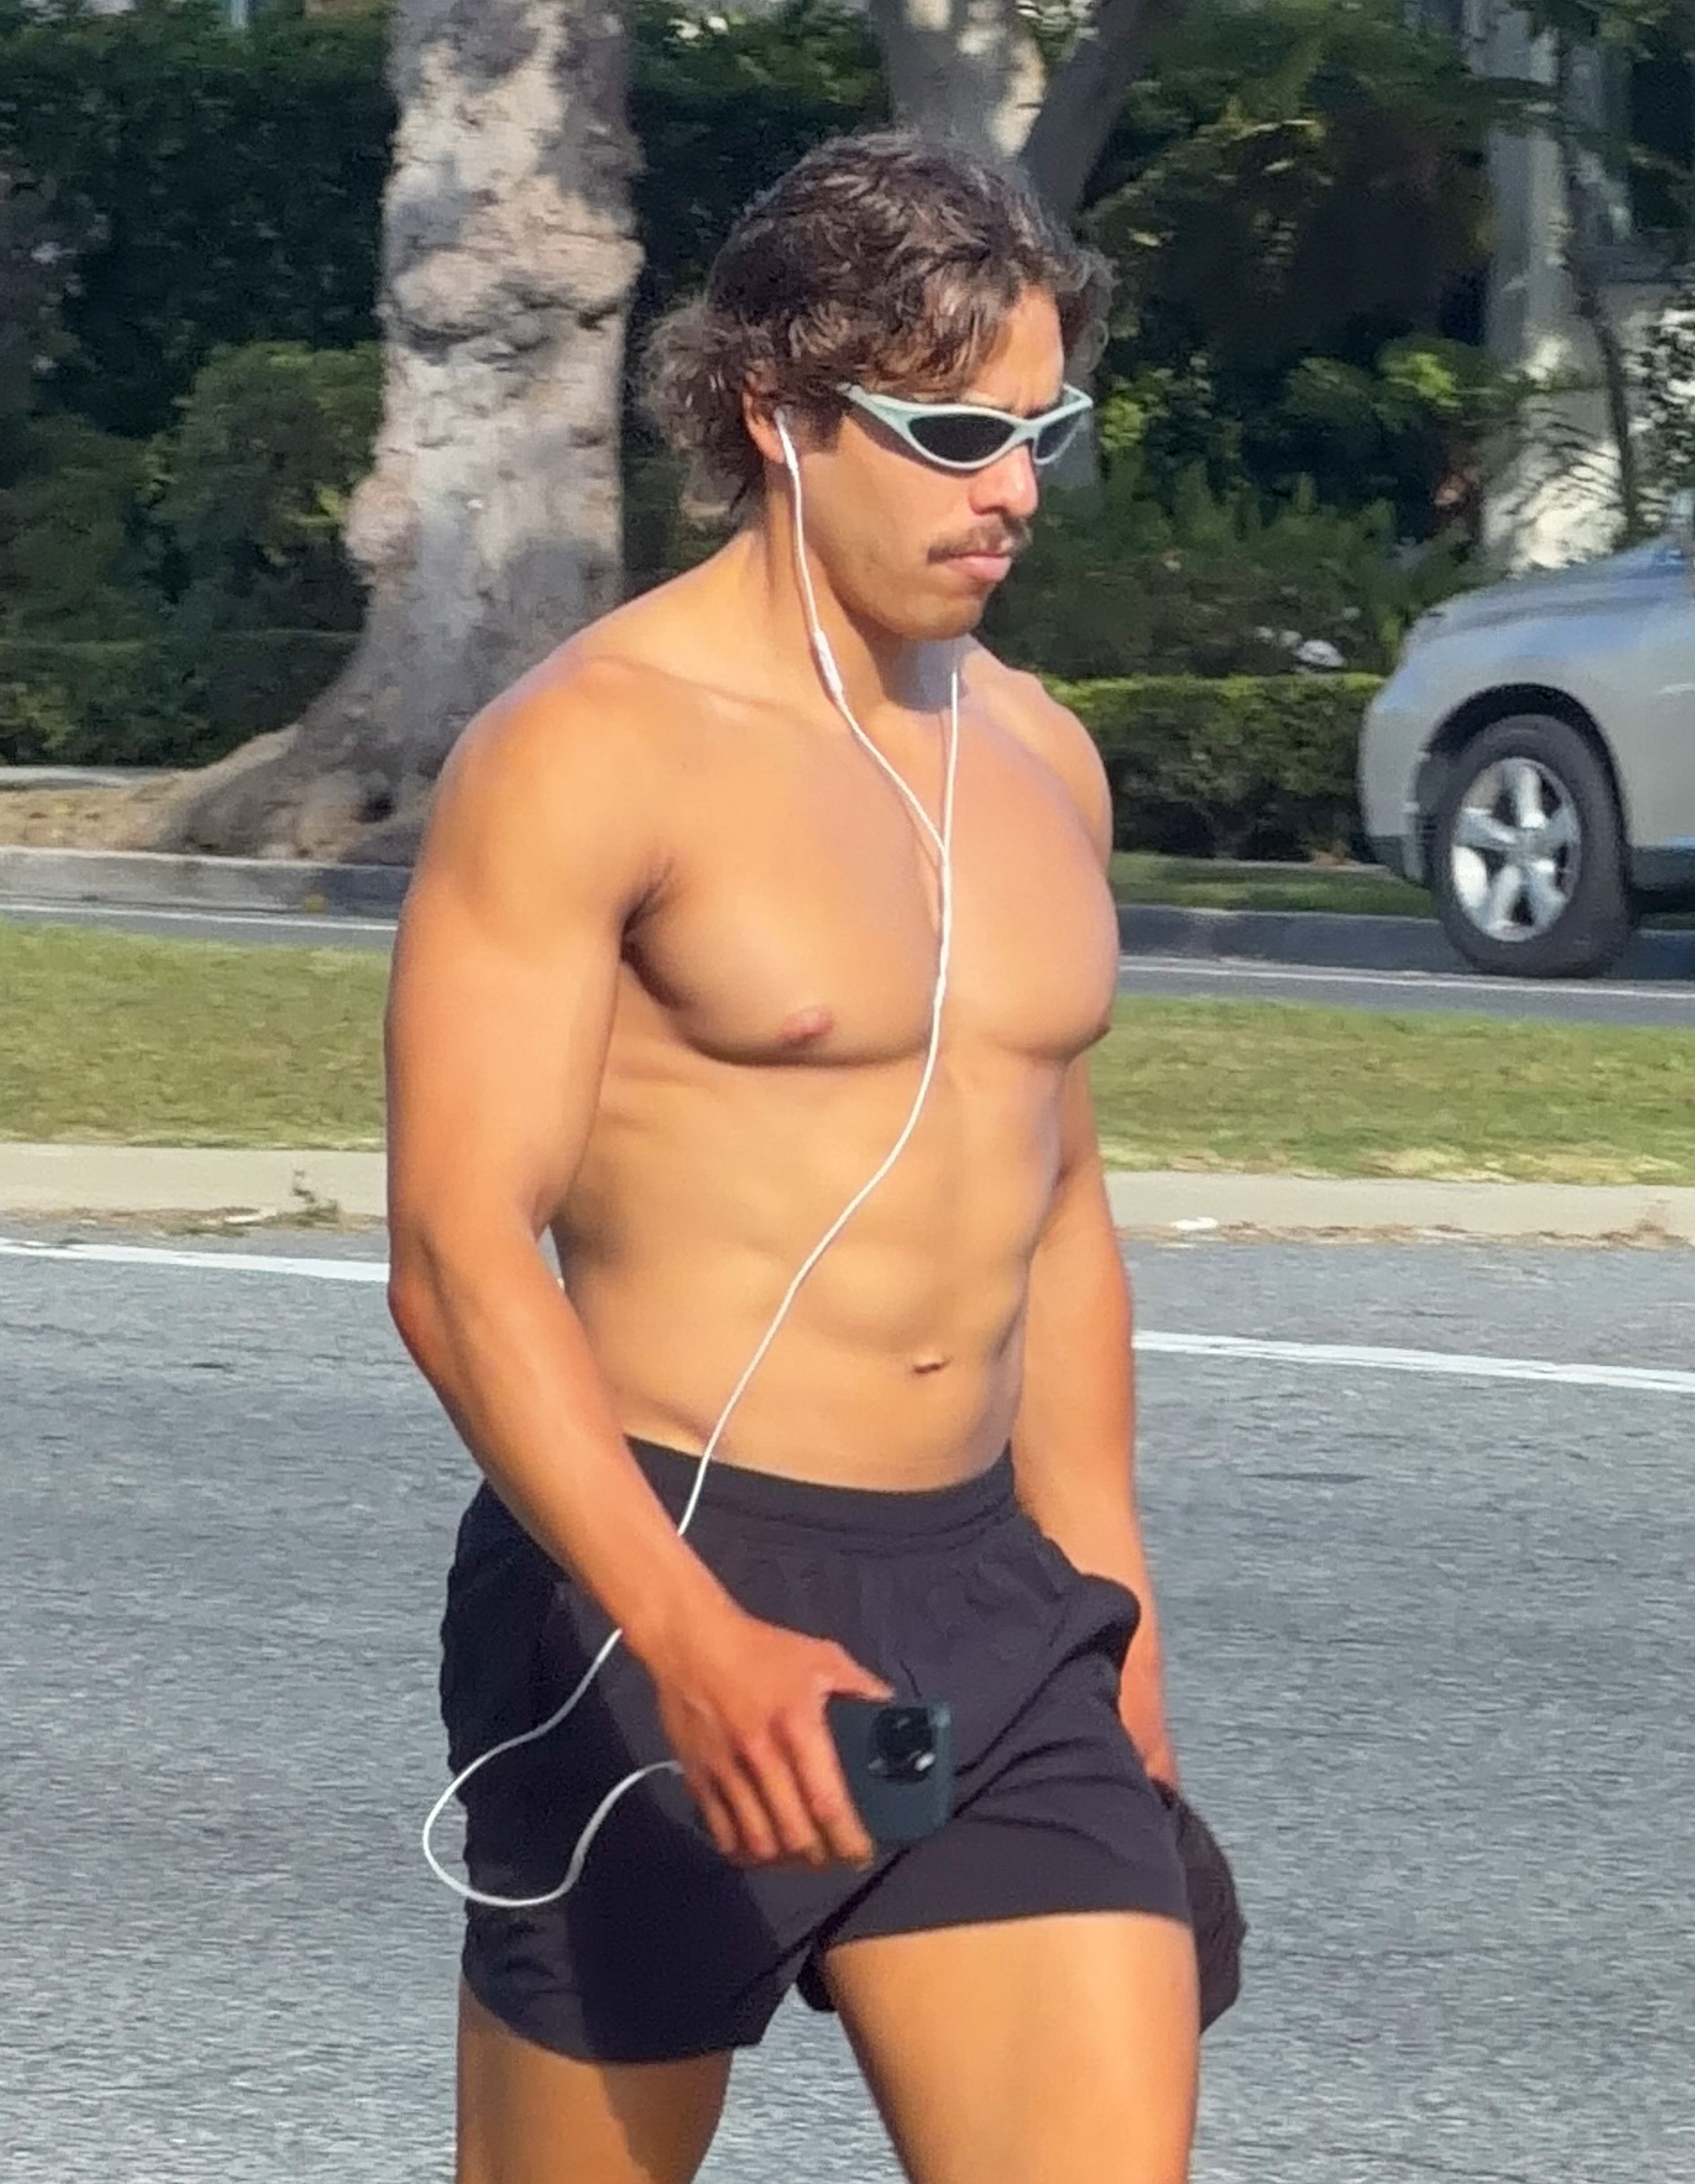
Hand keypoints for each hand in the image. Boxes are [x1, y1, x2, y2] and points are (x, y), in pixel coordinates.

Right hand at [643, 1600, 894, 1870]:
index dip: (848, 1839)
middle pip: (795, 1835)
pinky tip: (759, 1849)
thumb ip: (859, 1686)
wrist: (691, 1641)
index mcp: (799, 1727)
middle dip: (821, 1857)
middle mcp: (763, 1757)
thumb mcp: (821, 1656)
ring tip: (801, 1856)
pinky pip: (722, 1832)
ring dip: (784, 1860)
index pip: (827, 1802)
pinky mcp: (698, 1777)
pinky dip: (744, 1851)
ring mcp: (727, 1771)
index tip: (863, 1854)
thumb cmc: (762, 1649)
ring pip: (758, 1842)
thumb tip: (893, 1710)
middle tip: (835, 1856)